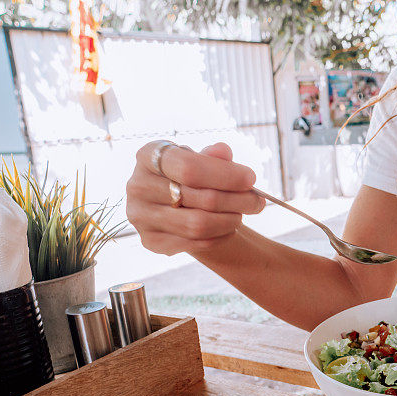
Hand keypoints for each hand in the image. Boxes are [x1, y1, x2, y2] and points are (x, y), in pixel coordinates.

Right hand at [126, 142, 262, 255]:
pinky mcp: (150, 241)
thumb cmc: (192, 176)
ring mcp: (140, 216)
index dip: (225, 175)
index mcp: (148, 156)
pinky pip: (194, 243)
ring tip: (242, 214)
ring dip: (229, 220)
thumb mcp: (203, 160)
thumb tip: (223, 152)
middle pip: (200, 198)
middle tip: (259, 202)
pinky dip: (218, 236)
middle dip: (237, 200)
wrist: (176, 204)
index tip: (251, 179)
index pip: (189, 168)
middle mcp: (137, 185)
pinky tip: (228, 228)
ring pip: (198, 224)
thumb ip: (214, 157)